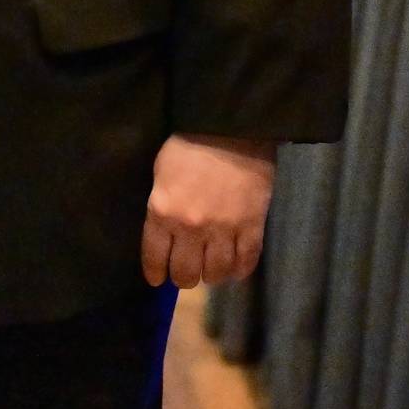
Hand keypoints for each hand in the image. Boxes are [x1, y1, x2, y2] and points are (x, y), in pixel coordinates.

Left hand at [141, 133, 276, 288]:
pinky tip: (234, 269)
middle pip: (186, 274)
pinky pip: (246, 262)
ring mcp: (224, 230)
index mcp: (163, 212)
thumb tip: (163, 233)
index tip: (156, 279)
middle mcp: (191, 228)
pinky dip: (239, 271)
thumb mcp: (160, 174)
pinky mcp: (252, 227)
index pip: (155, 257)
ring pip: (217, 274)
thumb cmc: (187, 145)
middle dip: (183, 278)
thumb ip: (161, 207)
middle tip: (185, 274)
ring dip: (212, 276)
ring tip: (210, 270)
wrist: (231, 129)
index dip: (155, 273)